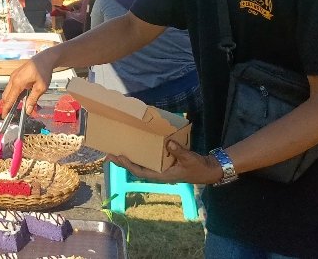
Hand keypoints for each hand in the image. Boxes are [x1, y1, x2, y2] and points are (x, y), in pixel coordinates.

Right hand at [1, 51, 54, 116]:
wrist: (45, 58)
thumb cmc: (44, 72)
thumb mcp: (41, 88)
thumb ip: (33, 100)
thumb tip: (27, 111)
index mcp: (18, 83)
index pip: (9, 99)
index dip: (6, 109)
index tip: (4, 116)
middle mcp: (13, 79)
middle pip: (6, 96)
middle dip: (8, 104)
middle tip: (14, 112)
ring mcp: (13, 76)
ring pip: (8, 91)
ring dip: (12, 98)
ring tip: (22, 103)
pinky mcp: (15, 74)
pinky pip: (11, 86)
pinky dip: (14, 92)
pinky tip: (23, 94)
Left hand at [106, 140, 223, 184]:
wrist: (208, 170)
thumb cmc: (198, 168)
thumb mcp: (189, 159)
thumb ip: (179, 151)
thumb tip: (168, 143)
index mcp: (162, 175)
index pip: (141, 172)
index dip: (129, 165)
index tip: (119, 158)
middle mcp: (159, 173)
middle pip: (137, 168)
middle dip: (123, 163)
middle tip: (109, 155)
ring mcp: (161, 168)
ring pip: (142, 164)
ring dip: (130, 159)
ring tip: (117, 151)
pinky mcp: (164, 163)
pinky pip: (149, 160)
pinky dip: (141, 155)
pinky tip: (136, 148)